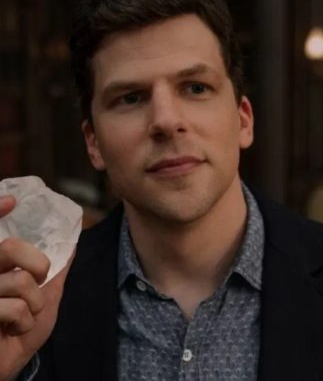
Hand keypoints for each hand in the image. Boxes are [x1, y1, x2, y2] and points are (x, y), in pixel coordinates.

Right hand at [0, 196, 73, 380]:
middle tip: (37, 281)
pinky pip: (13, 308)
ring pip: (19, 282)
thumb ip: (56, 272)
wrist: (6, 368)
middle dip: (36, 264)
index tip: (13, 200)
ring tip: (21, 319)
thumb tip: (73, 245)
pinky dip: (23, 323)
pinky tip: (10, 332)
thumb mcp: (46, 300)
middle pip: (10, 247)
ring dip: (33, 306)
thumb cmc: (20, 334)